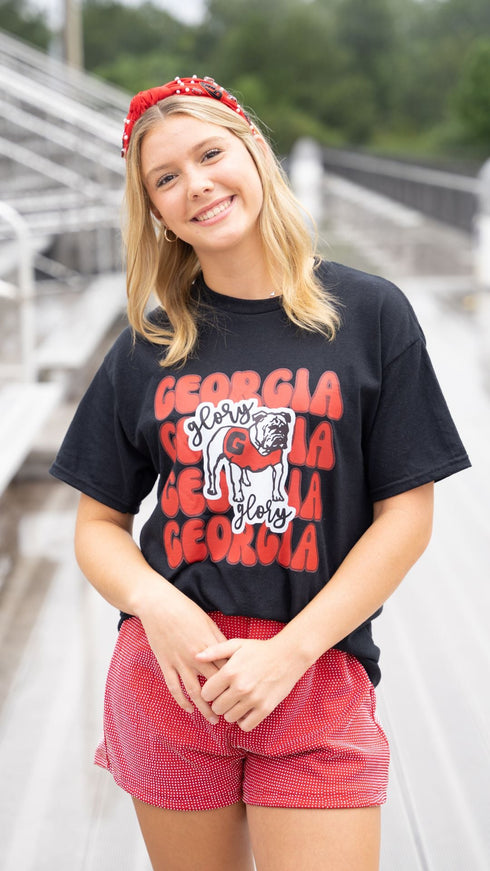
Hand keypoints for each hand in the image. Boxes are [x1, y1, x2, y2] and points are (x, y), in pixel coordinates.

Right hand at [139, 587, 227, 723]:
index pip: (227, 670)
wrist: (159, 606)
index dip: (236, 683)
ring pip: (195, 692)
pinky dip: (182, 701)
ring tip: (214, 719)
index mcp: (209, 646)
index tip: (244, 693)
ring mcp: (180, 662)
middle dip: (225, 700)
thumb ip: (219, 641)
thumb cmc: (186, 610)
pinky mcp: (166, 664)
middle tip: (234, 712)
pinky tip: (189, 710)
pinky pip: (174, 688)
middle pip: (215, 684)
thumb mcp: (208, 622)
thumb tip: (230, 656)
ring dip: (205, 708)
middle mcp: (196, 657)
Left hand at [196, 635, 306, 731]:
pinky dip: (243, 720)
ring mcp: (253, 700)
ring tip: (236, 701)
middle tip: (226, 694)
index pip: (206, 693)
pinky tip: (245, 710)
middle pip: (216, 707)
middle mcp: (240, 687)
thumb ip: (215, 651)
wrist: (288, 656)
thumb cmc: (259, 649)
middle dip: (218, 702)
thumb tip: (196, 657)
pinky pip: (245, 725)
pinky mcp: (265, 709)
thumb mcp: (237, 644)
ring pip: (229, 718)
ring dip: (230, 711)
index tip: (215, 687)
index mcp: (230, 671)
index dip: (209, 691)